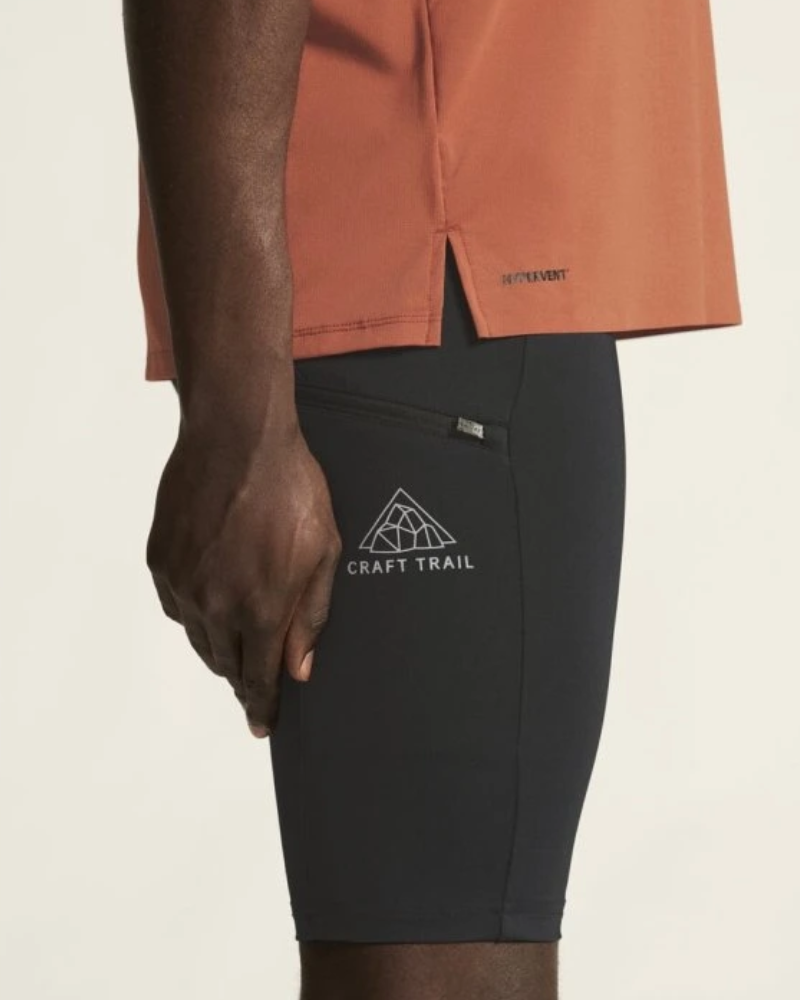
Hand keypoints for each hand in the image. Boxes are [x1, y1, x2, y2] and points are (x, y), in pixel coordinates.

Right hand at [146, 379, 341, 737]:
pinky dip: (195, 613)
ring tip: (237, 635)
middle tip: (257, 672)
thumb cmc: (290, 486)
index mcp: (260, 609)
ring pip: (198, 638)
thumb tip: (300, 667)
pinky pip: (176, 606)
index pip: (258, 678)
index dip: (260, 706)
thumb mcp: (323, 551)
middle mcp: (215, 606)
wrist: (237, 436)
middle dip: (244, 673)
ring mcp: (183, 583)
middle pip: (225, 664)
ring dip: (219, 646)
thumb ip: (311, 615)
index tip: (262, 724)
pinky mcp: (161, 560)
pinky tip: (212, 600)